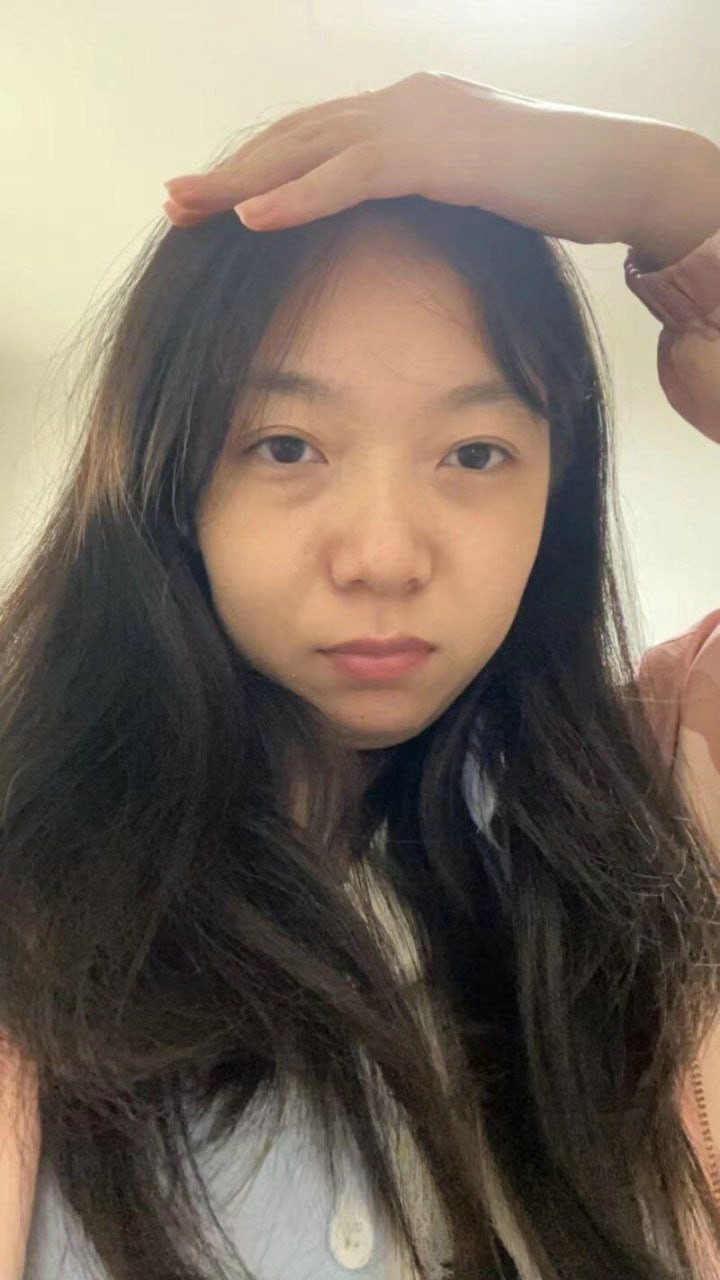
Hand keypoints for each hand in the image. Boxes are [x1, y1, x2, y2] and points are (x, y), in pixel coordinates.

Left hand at [162, 70, 693, 250]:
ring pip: (311, 147)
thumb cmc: (556, 189)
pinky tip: (253, 218)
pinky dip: (300, 196)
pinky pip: (355, 173)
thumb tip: (390, 230)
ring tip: (188, 211)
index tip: (210, 200)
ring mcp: (422, 118)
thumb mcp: (474, 189)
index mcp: (408, 113)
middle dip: (231, 171)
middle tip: (173, 202)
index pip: (315, 137)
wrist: (622, 172)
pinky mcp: (441, 149)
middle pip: (296, 136)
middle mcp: (405, 103)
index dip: (259, 166)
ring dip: (243, 180)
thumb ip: (425, 195)